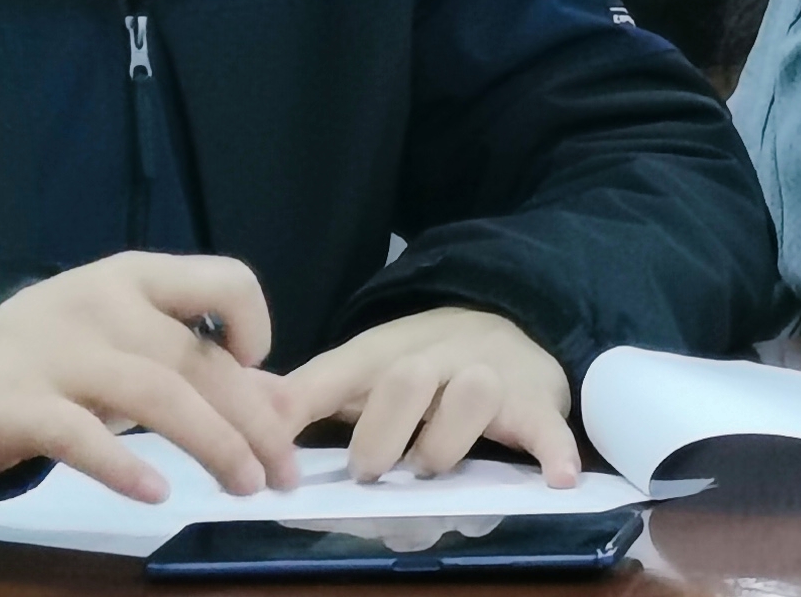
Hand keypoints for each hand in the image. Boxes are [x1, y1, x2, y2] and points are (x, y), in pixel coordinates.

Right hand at [0, 252, 300, 502]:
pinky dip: (124, 466)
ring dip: (212, 443)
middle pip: (194, 359)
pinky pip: (79, 436)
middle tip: (281, 470)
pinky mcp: (15, 404)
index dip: (254, 322)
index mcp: (138, 277)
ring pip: (154, 395)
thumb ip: (200, 363)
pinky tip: (158, 494)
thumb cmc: (69, 353)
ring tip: (245, 485)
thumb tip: (278, 404)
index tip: (261, 368)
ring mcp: (57, 352)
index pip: (222, 278)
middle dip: (250, 418)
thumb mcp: (133, 340)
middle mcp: (103, 304)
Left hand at [277, 309, 580, 486]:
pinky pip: (545, 424)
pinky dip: (551, 452)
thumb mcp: (365, 367)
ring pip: (469, 397)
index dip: (297, 410)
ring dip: (445, 445)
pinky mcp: (536, 400)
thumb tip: (244, 403)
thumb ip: (307, 392)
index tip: (269, 453)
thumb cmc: (424, 361)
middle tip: (371, 470)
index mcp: (387, 352)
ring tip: (433, 467)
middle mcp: (438, 356)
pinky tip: (556, 480)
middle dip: (382, 436)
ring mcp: (490, 376)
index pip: (336, 371)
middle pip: (406, 381)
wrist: (511, 320)